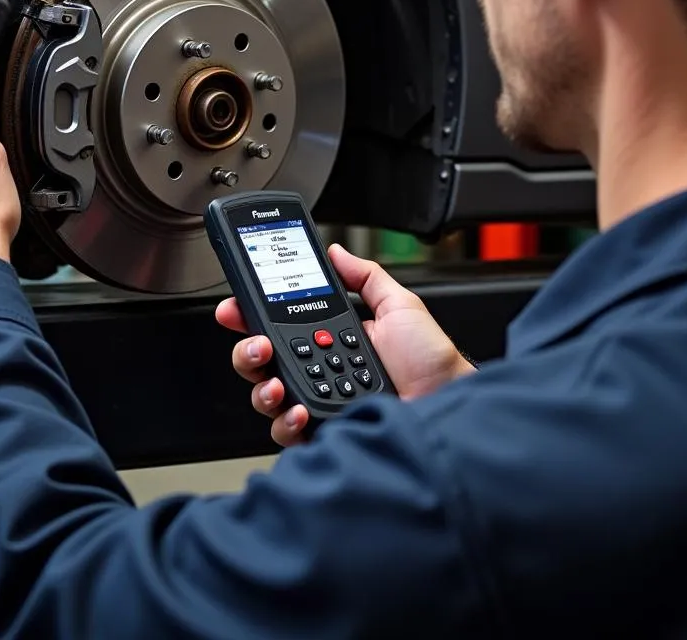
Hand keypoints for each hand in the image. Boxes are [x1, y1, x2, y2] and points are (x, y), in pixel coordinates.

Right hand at [215, 243, 474, 446]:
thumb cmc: (432, 363)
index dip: (250, 316)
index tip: (235, 306)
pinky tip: (300, 408)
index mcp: (330, 341)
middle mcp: (319, 373)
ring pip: (267, 398)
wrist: (450, 405)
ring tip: (275, 381)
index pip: (278, 326)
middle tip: (259, 344)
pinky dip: (287, 420)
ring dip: (261, 388)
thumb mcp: (399, 306)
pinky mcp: (324, 433)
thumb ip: (366, 277)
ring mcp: (319, 405)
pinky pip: (289, 432)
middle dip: (247, 351)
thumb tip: (337, 252)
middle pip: (261, 363)